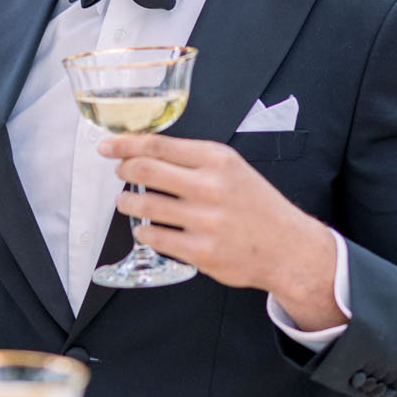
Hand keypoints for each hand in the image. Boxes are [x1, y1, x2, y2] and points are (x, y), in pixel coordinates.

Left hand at [100, 133, 345, 329]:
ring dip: (128, 203)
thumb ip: (193, 160)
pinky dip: (144, 232)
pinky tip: (146, 229)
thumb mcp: (232, 169)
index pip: (158, 145)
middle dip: (123, 170)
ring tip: (128, 203)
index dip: (125, 144)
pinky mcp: (201, 252)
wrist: (289, 248)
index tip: (107, 147)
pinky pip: (155, 238)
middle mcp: (210, 187)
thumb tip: (146, 152)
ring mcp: (205, 221)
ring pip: (145, 206)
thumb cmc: (257, 207)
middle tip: (120, 173)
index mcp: (217, 160)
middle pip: (145, 171)